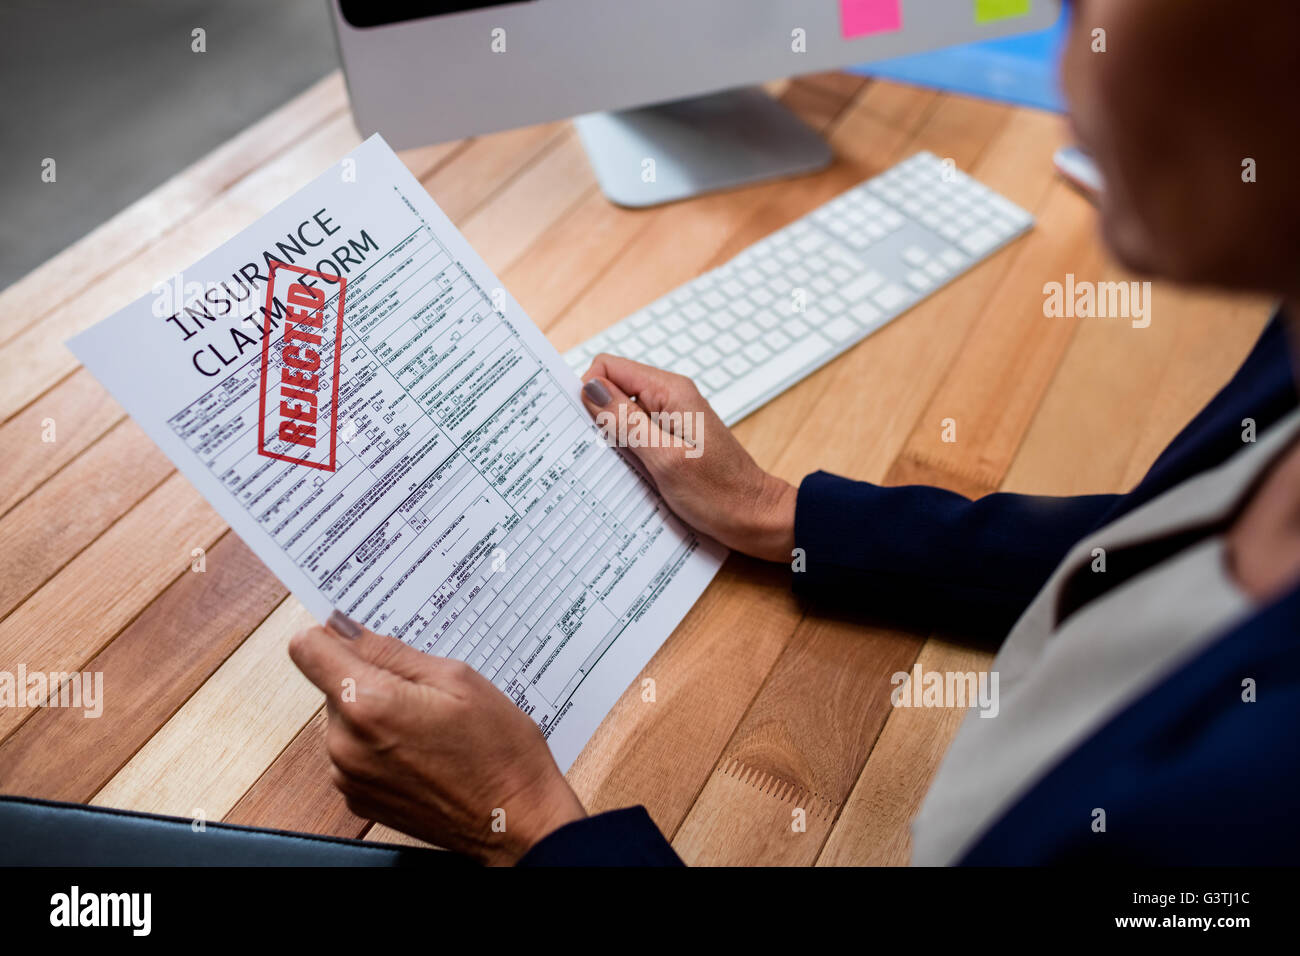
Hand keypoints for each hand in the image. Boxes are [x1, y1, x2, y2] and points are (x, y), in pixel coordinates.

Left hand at [289, 614, 585, 865]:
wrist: (514, 821)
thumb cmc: (498, 752)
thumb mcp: (457, 679)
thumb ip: (391, 651)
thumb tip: (344, 628)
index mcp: (369, 705)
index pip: (307, 649)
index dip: (331, 635)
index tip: (358, 637)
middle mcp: (346, 745)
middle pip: (331, 683)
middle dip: (370, 676)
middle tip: (424, 690)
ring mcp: (348, 777)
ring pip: (344, 717)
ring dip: (376, 711)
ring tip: (429, 724)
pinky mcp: (357, 798)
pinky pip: (354, 750)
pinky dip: (380, 743)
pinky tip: (422, 750)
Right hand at [579, 353, 795, 562]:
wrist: (755, 518)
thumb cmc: (719, 493)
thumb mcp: (664, 458)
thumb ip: (626, 421)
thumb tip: (590, 388)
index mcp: (670, 391)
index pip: (609, 367)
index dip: (590, 392)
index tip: (587, 428)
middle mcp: (670, 398)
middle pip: (614, 388)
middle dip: (597, 416)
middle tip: (601, 453)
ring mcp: (672, 418)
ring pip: (622, 413)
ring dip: (611, 437)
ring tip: (621, 467)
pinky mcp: (672, 439)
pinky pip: (636, 433)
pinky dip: (626, 450)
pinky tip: (632, 473)